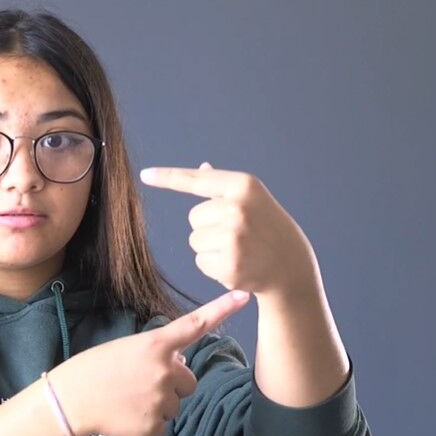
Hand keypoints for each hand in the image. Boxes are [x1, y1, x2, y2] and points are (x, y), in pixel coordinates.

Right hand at [49, 289, 250, 435]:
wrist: (69, 400)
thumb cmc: (94, 370)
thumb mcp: (125, 349)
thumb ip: (157, 354)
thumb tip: (179, 365)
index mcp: (155, 345)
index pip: (194, 325)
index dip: (221, 310)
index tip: (244, 297)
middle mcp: (164, 370)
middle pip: (188, 380)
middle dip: (170, 383)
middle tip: (138, 383)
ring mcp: (161, 400)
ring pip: (175, 405)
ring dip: (158, 404)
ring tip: (127, 399)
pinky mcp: (154, 426)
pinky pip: (163, 426)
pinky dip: (147, 424)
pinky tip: (126, 415)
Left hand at [140, 162, 319, 299]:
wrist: (290, 266)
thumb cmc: (268, 228)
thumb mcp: (252, 200)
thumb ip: (223, 187)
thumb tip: (201, 169)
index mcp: (243, 186)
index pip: (196, 180)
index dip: (167, 177)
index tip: (144, 174)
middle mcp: (237, 208)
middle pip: (193, 217)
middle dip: (209, 227)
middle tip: (238, 234)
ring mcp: (234, 237)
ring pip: (194, 240)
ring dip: (210, 248)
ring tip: (239, 249)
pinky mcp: (229, 264)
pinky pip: (200, 262)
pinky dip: (213, 267)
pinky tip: (238, 264)